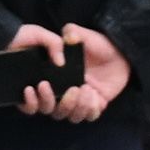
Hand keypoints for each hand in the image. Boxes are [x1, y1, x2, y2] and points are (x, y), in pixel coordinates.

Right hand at [16, 22, 131, 121]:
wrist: (119, 50)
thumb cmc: (96, 43)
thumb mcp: (81, 34)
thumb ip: (70, 33)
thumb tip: (64, 43)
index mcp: (54, 79)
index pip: (35, 100)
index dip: (30, 101)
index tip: (33, 88)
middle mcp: (64, 93)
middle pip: (52, 111)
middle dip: (55, 102)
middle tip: (69, 88)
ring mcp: (80, 100)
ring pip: (70, 116)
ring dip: (74, 106)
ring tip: (85, 89)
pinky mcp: (95, 104)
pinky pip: (89, 116)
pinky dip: (90, 109)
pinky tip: (94, 95)